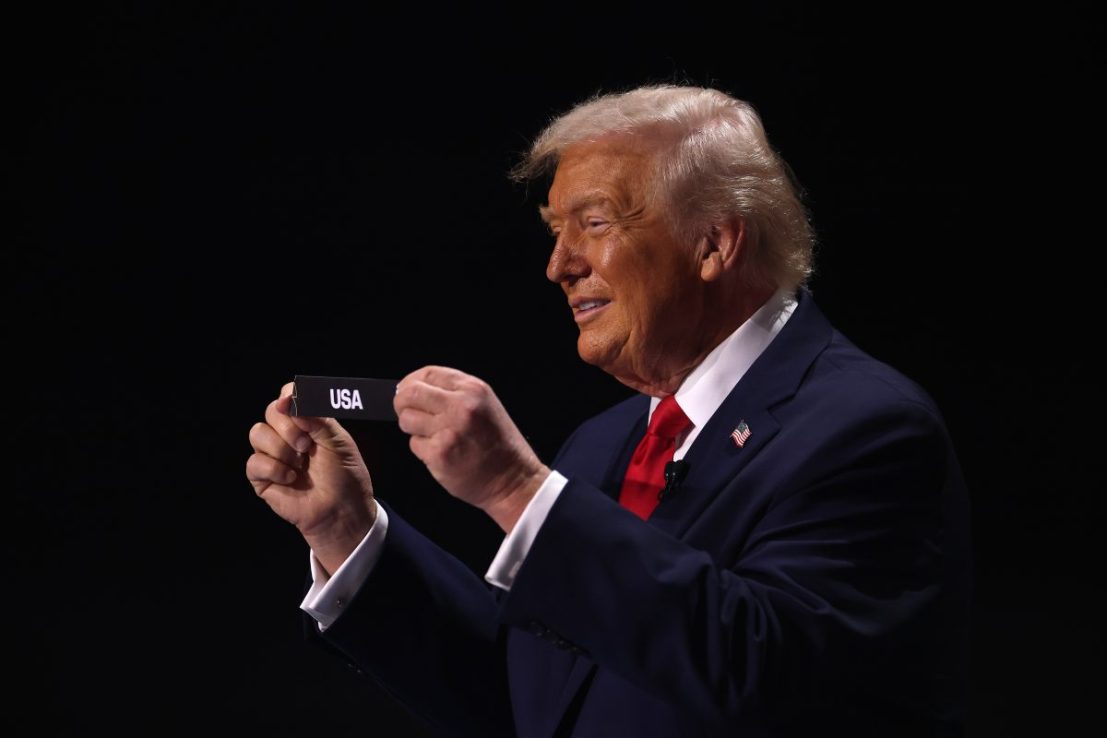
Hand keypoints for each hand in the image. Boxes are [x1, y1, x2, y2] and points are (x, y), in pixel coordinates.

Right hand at [247, 382, 375, 574]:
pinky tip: (290, 479)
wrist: (341, 510)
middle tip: (307, 446)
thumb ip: (318, 418)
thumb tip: (290, 400)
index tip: (293, 403)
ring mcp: (272, 454)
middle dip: (289, 427)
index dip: (289, 396)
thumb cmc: (344, 476)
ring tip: (300, 465)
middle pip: (271, 411)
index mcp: (307, 422)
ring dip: (282, 449)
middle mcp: (286, 434)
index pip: (289, 396)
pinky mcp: (261, 477)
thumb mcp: (338, 441)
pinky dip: (274, 469)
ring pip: (257, 433)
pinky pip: (254, 462)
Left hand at [394, 366, 549, 532]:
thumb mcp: (485, 405)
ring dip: (413, 429)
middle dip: (402, 404)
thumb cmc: (499, 446)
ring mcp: (449, 429)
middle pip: (410, 393)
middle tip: (409, 414)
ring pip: (407, 419)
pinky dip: (423, 451)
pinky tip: (443, 453)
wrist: (513, 479)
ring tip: (434, 437)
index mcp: (473, 389)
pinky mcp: (439, 453)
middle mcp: (461, 406)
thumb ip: (454, 393)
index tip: (406, 391)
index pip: (428, 373)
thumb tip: (415, 389)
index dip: (411, 382)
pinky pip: (414, 444)